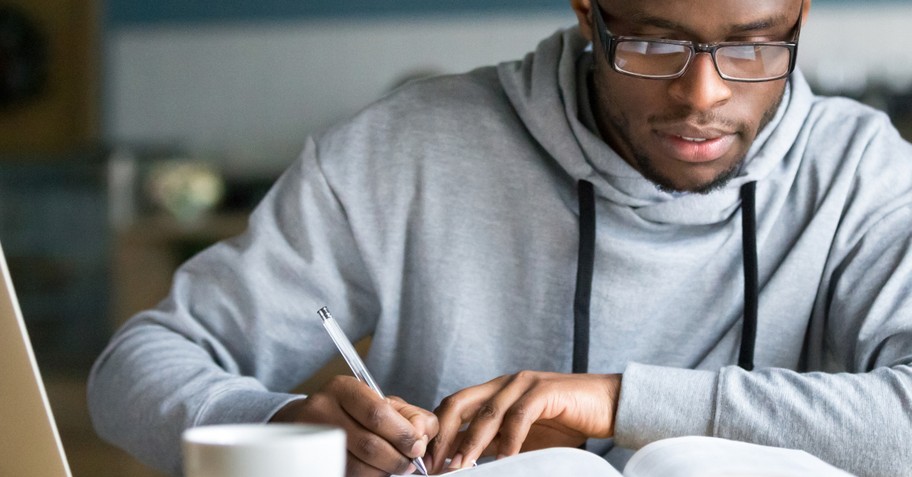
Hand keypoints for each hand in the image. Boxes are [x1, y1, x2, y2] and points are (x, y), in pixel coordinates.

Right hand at [271, 376, 437, 475]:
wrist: (313, 421)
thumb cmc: (357, 412)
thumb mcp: (384, 403)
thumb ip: (411, 415)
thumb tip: (422, 436)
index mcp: (343, 388)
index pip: (378, 414)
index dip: (403, 434)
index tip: (417, 446)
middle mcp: (323, 410)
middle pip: (368, 443)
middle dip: (397, 457)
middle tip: (409, 463)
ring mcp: (314, 437)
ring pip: (358, 465)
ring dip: (384, 470)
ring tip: (393, 466)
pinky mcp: (314, 459)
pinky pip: (349, 474)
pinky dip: (370, 476)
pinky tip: (376, 469)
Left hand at [429, 371, 620, 473]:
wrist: (609, 406)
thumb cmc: (566, 422)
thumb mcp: (522, 436)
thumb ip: (494, 443)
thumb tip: (462, 461)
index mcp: (495, 391)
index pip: (454, 407)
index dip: (437, 433)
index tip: (427, 462)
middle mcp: (505, 383)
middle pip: (459, 403)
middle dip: (444, 435)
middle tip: (435, 465)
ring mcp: (524, 384)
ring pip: (487, 412)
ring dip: (471, 442)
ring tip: (461, 466)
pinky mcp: (545, 391)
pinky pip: (520, 416)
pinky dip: (509, 440)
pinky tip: (504, 459)